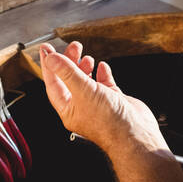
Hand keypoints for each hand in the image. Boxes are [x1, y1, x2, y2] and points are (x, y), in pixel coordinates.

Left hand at [39, 40, 164, 155]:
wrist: (136, 135)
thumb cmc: (109, 122)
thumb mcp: (83, 92)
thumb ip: (67, 73)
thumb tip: (51, 59)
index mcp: (69, 109)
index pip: (53, 84)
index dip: (50, 65)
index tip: (46, 49)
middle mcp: (81, 107)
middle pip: (69, 80)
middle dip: (70, 62)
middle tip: (73, 46)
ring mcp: (97, 104)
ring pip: (86, 81)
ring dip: (84, 67)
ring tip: (86, 56)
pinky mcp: (113, 101)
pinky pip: (104, 84)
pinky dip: (102, 74)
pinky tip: (102, 67)